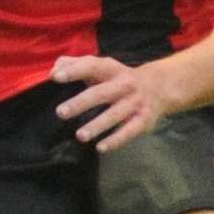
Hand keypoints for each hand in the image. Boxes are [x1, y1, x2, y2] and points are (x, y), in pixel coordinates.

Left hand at [51, 55, 172, 152]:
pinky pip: (128, 131)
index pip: (91, 66)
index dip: (73, 70)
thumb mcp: (101, 67)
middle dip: (80, 103)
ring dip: (97, 125)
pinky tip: (100, 148)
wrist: (159, 87)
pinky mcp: (143, 120)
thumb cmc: (118, 78)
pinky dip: (115, 140)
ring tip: (79, 136)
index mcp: (111, 69)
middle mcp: (124, 84)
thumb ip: (76, 65)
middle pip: (100, 93)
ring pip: (114, 115)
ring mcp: (134, 103)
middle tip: (60, 113)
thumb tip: (54, 70)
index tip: (55, 77)